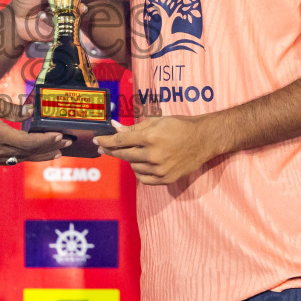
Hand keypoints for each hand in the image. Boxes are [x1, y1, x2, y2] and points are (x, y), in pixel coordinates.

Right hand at [0, 94, 71, 165]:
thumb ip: (11, 108)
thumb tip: (30, 112)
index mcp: (0, 137)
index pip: (30, 142)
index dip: (47, 140)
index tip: (62, 136)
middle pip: (30, 153)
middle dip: (50, 149)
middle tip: (68, 145)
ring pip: (21, 159)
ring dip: (40, 156)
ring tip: (55, 153)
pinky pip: (11, 161)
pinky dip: (25, 157)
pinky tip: (31, 154)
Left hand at [93, 115, 227, 184]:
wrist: (203, 140)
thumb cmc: (179, 126)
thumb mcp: (156, 121)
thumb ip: (134, 127)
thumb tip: (115, 128)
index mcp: (150, 137)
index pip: (121, 140)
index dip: (106, 141)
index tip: (97, 141)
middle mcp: (154, 155)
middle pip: (124, 155)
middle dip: (112, 151)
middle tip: (105, 148)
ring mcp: (160, 169)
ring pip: (133, 167)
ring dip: (130, 160)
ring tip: (138, 151)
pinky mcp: (166, 179)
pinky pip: (144, 179)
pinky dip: (140, 171)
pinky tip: (142, 164)